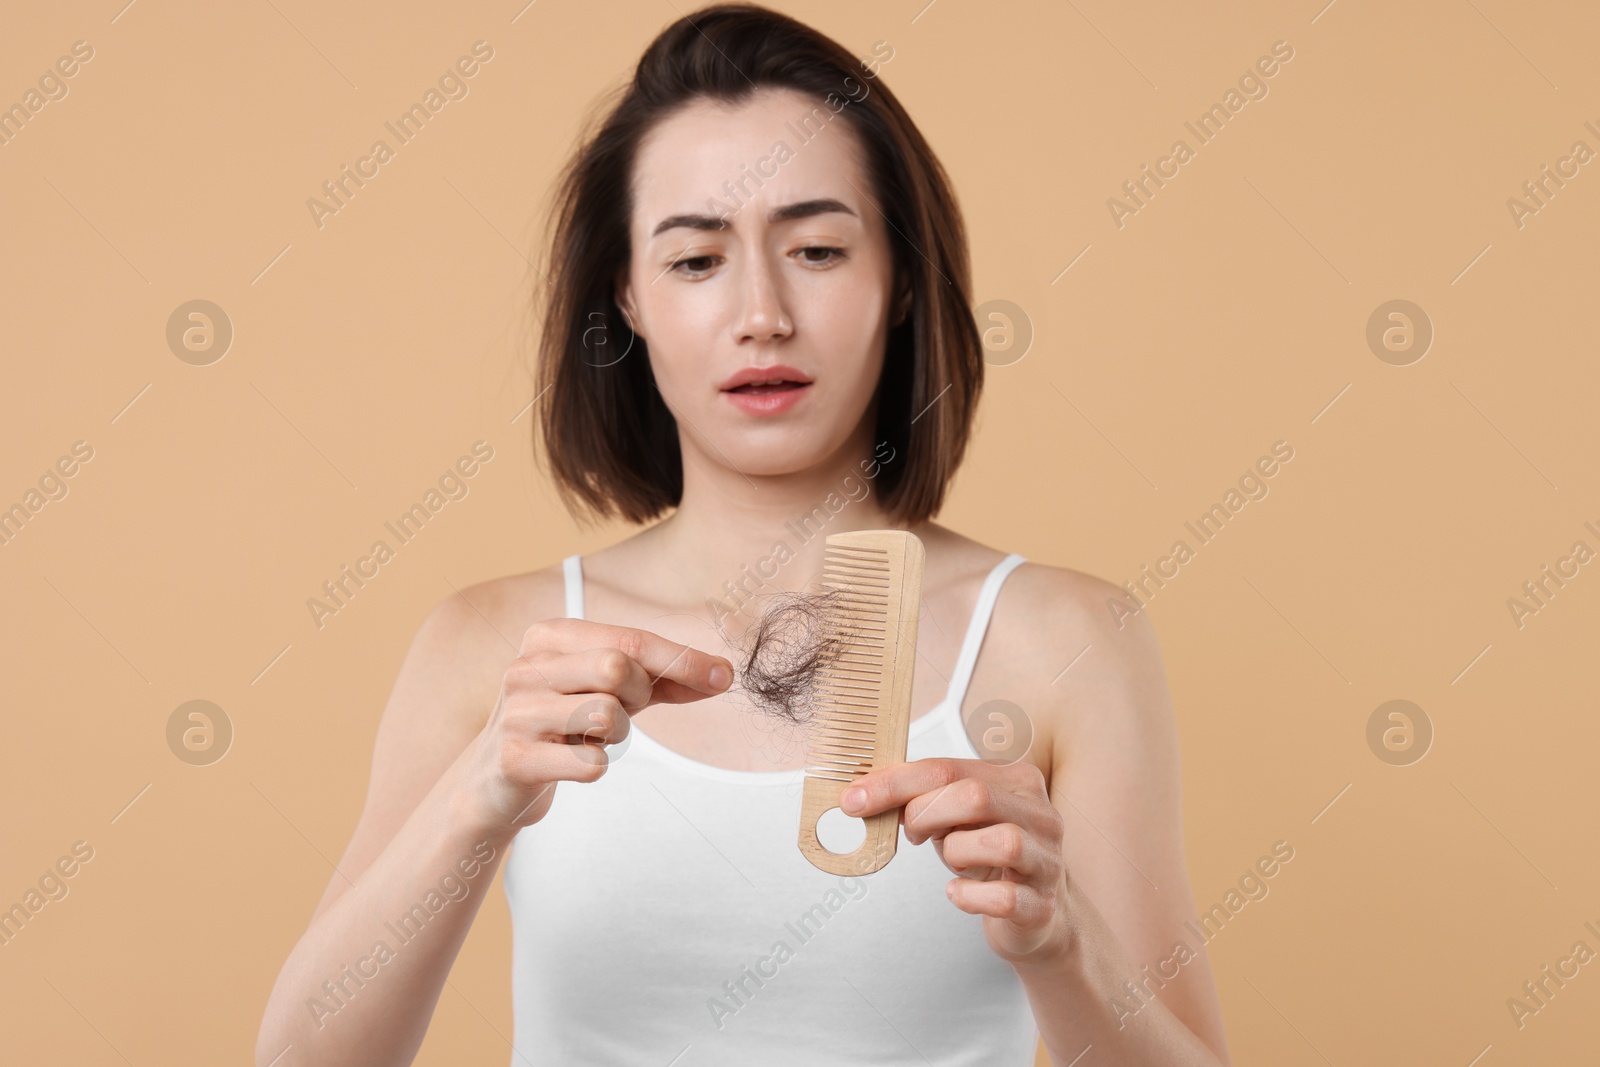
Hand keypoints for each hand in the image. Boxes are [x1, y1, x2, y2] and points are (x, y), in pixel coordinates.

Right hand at [465, 618, 732, 829]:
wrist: (495, 782)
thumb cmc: (563, 725)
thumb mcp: (608, 690)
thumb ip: (662, 678)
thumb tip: (722, 674)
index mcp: (549, 637)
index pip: (630, 640)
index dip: (682, 659)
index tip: (723, 676)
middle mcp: (526, 666)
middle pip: (618, 668)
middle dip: (639, 696)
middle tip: (623, 712)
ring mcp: (516, 713)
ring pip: (607, 715)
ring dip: (616, 735)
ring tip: (589, 737)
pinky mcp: (515, 759)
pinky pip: (591, 763)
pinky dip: (595, 766)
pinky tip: (570, 762)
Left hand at [840, 758, 1071, 965]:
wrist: (1034, 914)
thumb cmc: (986, 856)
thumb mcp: (954, 817)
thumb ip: (919, 798)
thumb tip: (861, 795)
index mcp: (1015, 779)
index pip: (947, 768)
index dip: (894, 783)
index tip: (853, 799)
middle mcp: (1039, 813)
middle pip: (975, 796)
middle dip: (926, 815)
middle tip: (913, 834)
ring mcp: (1046, 859)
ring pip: (1001, 842)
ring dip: (958, 852)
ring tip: (952, 861)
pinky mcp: (1041, 904)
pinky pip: (1004, 897)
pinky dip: (970, 896)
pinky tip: (958, 892)